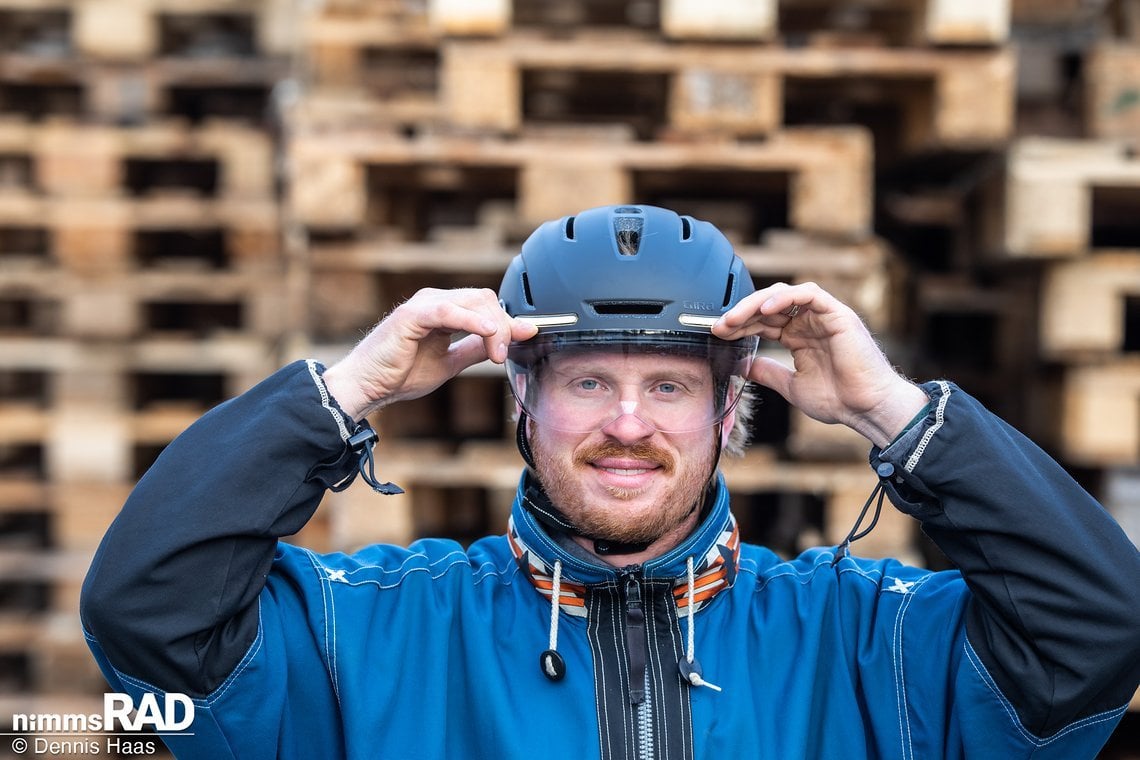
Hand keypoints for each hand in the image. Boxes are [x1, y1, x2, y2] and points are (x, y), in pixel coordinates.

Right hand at [322, 288, 537, 419]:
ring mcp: (423, 305)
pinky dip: (473, 321)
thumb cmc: (399, 375)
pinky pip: (449, 311)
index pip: (485, 305)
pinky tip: (488, 334)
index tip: (528, 337)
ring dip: (493, 328)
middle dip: (503, 326)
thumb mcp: (449, 363)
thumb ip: (475, 350)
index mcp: (444, 310)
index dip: (508, 321)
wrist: (367, 387)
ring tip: (497, 355)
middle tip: (505, 356)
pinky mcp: (412, 315)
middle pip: (484, 299)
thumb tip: (505, 342)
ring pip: (473, 302)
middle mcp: (435, 301)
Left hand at [712, 282, 928, 448]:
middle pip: (769, 306)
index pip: (763, 322)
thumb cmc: (838, 400)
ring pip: (784, 295)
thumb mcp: (791, 386)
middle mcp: (810, 322)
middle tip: (719, 325)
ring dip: (756, 304)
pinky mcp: (837, 313)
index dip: (739, 325)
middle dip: (741, 314)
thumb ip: (768, 372)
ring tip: (735, 318)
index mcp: (800, 337)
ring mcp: (823, 316)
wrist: (867, 408)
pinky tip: (765, 310)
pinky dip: (785, 297)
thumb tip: (742, 365)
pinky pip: (808, 294)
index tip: (717, 333)